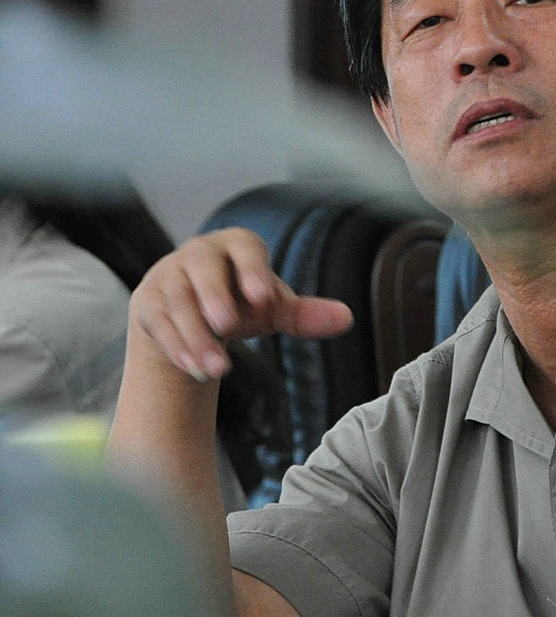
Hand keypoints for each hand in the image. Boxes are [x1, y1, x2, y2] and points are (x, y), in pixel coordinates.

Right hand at [130, 227, 353, 381]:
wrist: (190, 315)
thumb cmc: (240, 303)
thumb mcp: (273, 309)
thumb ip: (305, 314)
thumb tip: (346, 319)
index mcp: (237, 246)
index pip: (245, 248)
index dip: (254, 269)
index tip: (265, 297)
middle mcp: (199, 254)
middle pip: (202, 268)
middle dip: (215, 297)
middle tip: (230, 326)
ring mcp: (169, 276)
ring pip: (178, 302)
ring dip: (196, 337)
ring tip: (218, 369)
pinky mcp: (148, 302)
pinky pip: (160, 324)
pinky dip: (178, 348)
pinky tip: (196, 370)